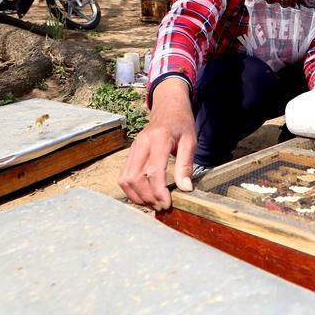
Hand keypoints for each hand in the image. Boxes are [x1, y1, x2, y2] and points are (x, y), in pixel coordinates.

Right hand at [118, 77, 196, 209]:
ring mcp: (133, 149)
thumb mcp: (190, 141)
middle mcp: (141, 144)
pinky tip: (145, 196)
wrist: (168, 107)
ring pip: (125, 179)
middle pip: (135, 178)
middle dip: (147, 197)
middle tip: (162, 206)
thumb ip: (186, 164)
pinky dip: (131, 190)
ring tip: (154, 203)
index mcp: (158, 139)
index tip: (167, 204)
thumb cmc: (181, 123)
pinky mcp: (130, 154)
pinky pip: (124, 176)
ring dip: (138, 196)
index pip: (153, 171)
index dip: (159, 191)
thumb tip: (185, 188)